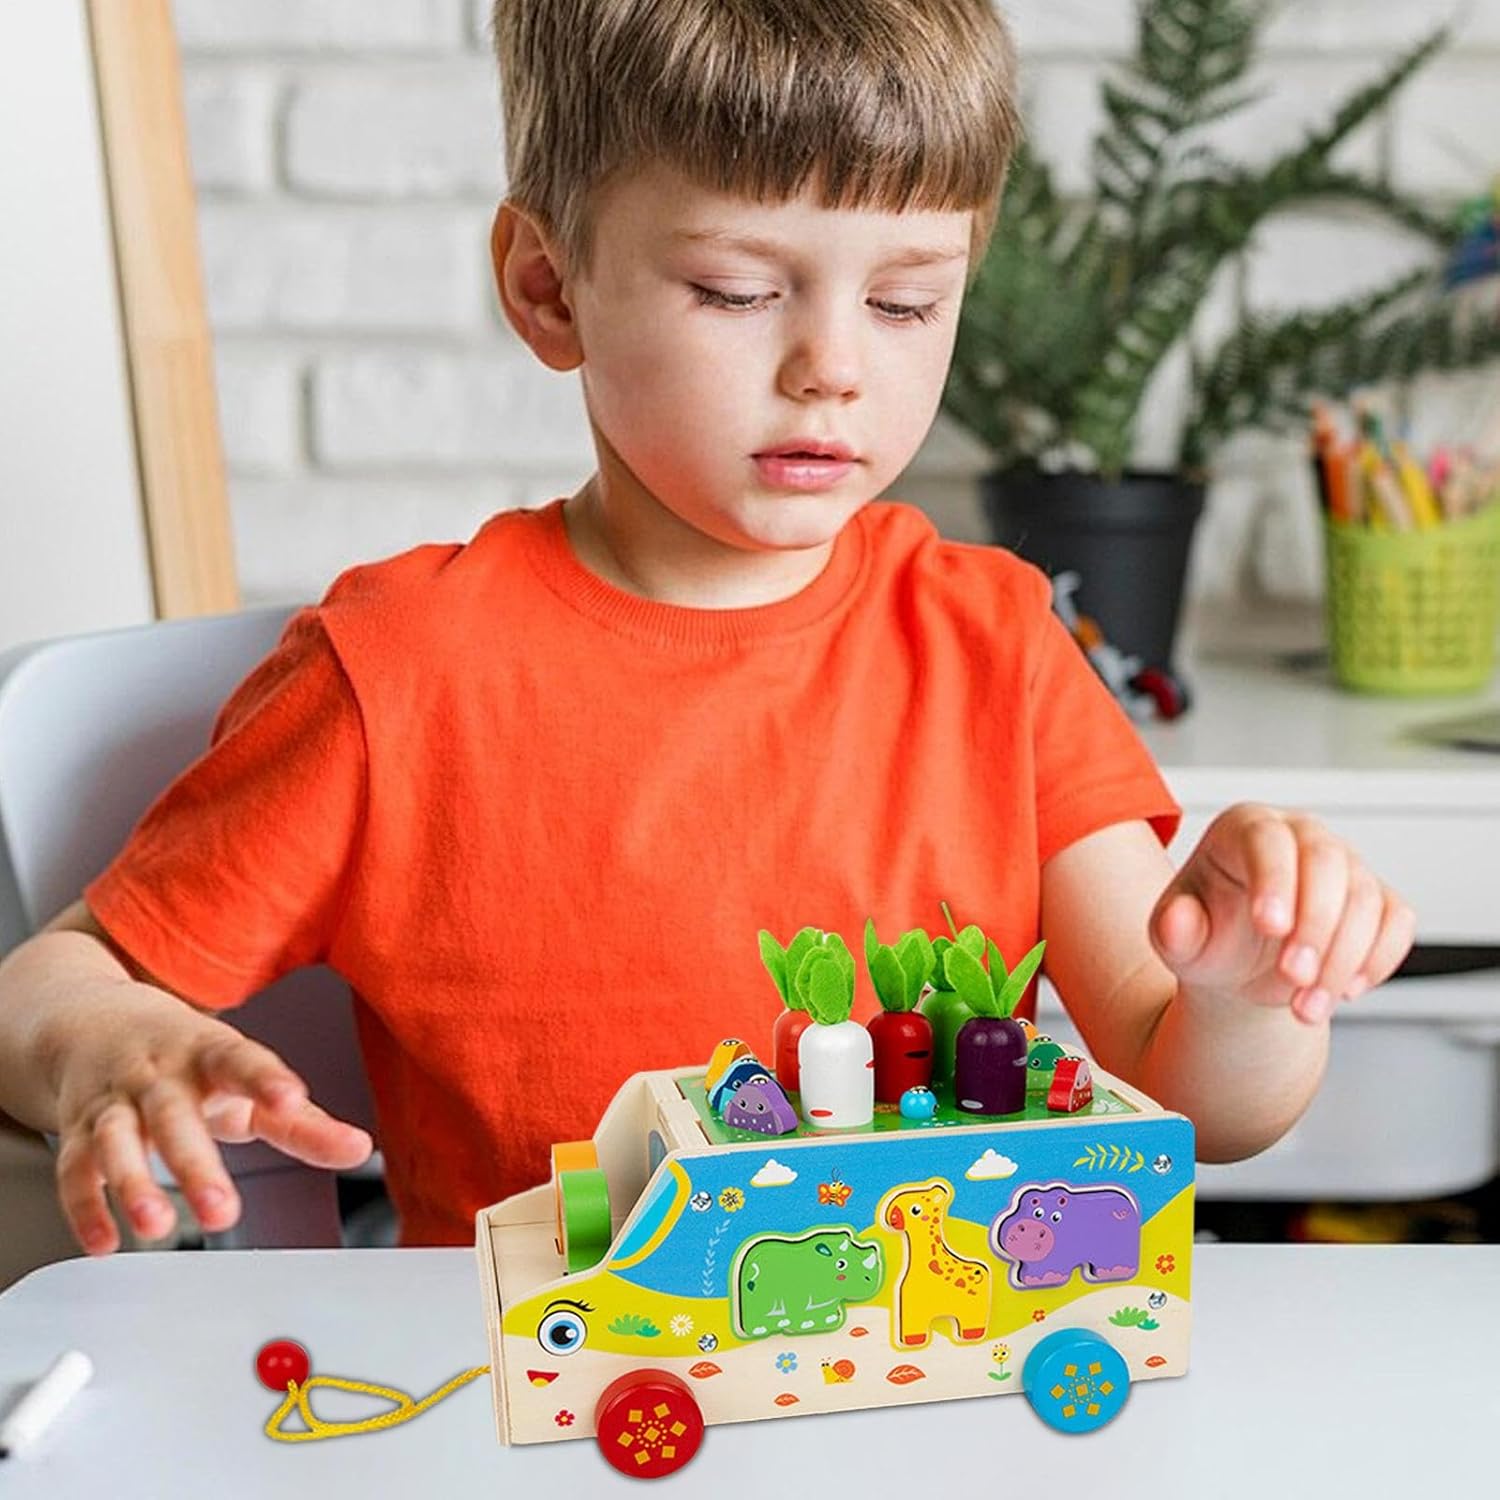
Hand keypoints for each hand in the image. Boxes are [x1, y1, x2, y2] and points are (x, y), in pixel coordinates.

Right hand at [53, 986, 372, 1253]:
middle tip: (222, 1212)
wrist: (93, 1021)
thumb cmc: (187, 1058)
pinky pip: (74, 1169)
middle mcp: (158, 1073)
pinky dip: (86, 1207)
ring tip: (156, 1225)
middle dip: (196, 1164)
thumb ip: (302, 1122)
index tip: (291, 1100)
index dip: (267, 1080)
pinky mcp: (76, 1128)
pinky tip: (106, 1240)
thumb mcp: (247, 1080)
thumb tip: (360, 1150)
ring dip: (132, 1184)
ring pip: (116, 1139)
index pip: (241, 1061)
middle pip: (174, 1115)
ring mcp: (113, 1099)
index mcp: (209, 1052)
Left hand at [1148, 803, 1415, 1025]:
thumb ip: (1172, 930)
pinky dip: (1378, 959)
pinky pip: (1397, 921)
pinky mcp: (1377, 898)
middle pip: (1326, 862)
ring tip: (1305, 1007)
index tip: (1269, 927)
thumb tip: (1178, 921)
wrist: (1238, 967)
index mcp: (1243, 828)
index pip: (1266, 839)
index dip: (1274, 880)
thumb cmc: (1207, 937)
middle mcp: (1299, 835)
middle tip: (1292, 977)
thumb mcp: (1177, 940)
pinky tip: (1345, 991)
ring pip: (1366, 897)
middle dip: (1315, 925)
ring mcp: (1344, 864)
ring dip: (1342, 959)